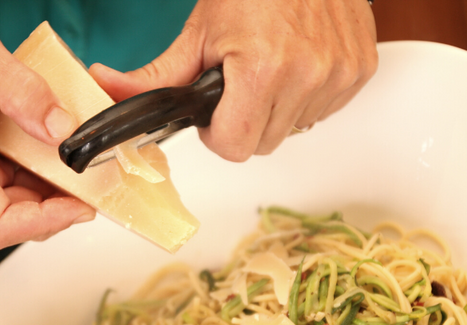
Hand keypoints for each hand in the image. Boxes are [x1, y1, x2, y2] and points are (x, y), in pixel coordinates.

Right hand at [0, 5, 94, 249]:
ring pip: (25, 211)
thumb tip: (61, 130)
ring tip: (84, 167)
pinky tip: (64, 157)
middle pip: (18, 223)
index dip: (44, 222)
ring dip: (59, 196)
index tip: (80, 205)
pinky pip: (24, 190)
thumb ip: (22, 90)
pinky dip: (50, 181)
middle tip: (94, 181)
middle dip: (61, 209)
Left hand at [90, 0, 377, 161]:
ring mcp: (339, 74)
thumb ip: (156, 76)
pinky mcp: (359, 71)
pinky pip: (322, 111)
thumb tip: (107, 88)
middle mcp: (309, 75)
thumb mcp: (197, 34)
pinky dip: (306, 97)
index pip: (236, 148)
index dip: (219, 134)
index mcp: (262, 69)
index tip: (217, 109)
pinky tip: (298, 64)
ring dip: (277, 109)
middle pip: (263, 143)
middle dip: (245, 122)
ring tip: (271, 67)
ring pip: (294, 129)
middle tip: (241, 83)